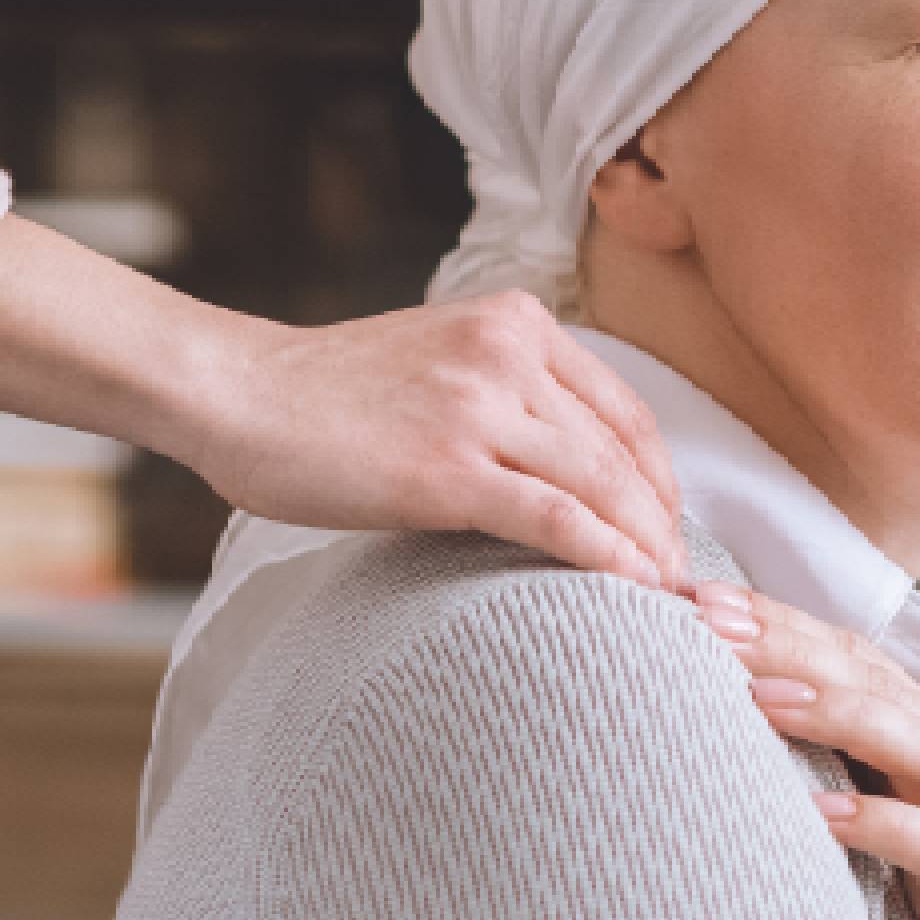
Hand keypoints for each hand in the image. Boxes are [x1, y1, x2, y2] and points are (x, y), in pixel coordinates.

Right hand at [0, 216, 690, 593]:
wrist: (236, 394)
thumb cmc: (320, 394)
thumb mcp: (432, 359)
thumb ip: (499, 389)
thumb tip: (559, 464)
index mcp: (511, 321)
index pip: (623, 407)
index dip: (659, 476)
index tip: (668, 526)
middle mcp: (507, 353)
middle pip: (624, 450)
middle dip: (662, 522)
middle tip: (682, 579)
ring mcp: (479, 408)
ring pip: (601, 485)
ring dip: (646, 548)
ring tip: (667, 598)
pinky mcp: (449, 469)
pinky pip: (555, 518)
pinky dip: (605, 558)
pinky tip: (631, 590)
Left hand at [693, 582, 919, 919]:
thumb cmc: (913, 890)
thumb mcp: (859, 806)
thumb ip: (811, 755)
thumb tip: (703, 705)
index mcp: (919, 723)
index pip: (841, 651)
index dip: (771, 619)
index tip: (690, 594)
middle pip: (867, 678)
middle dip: (785, 644)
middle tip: (706, 618)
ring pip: (910, 741)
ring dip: (833, 713)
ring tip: (759, 699)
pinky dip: (876, 822)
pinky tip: (819, 814)